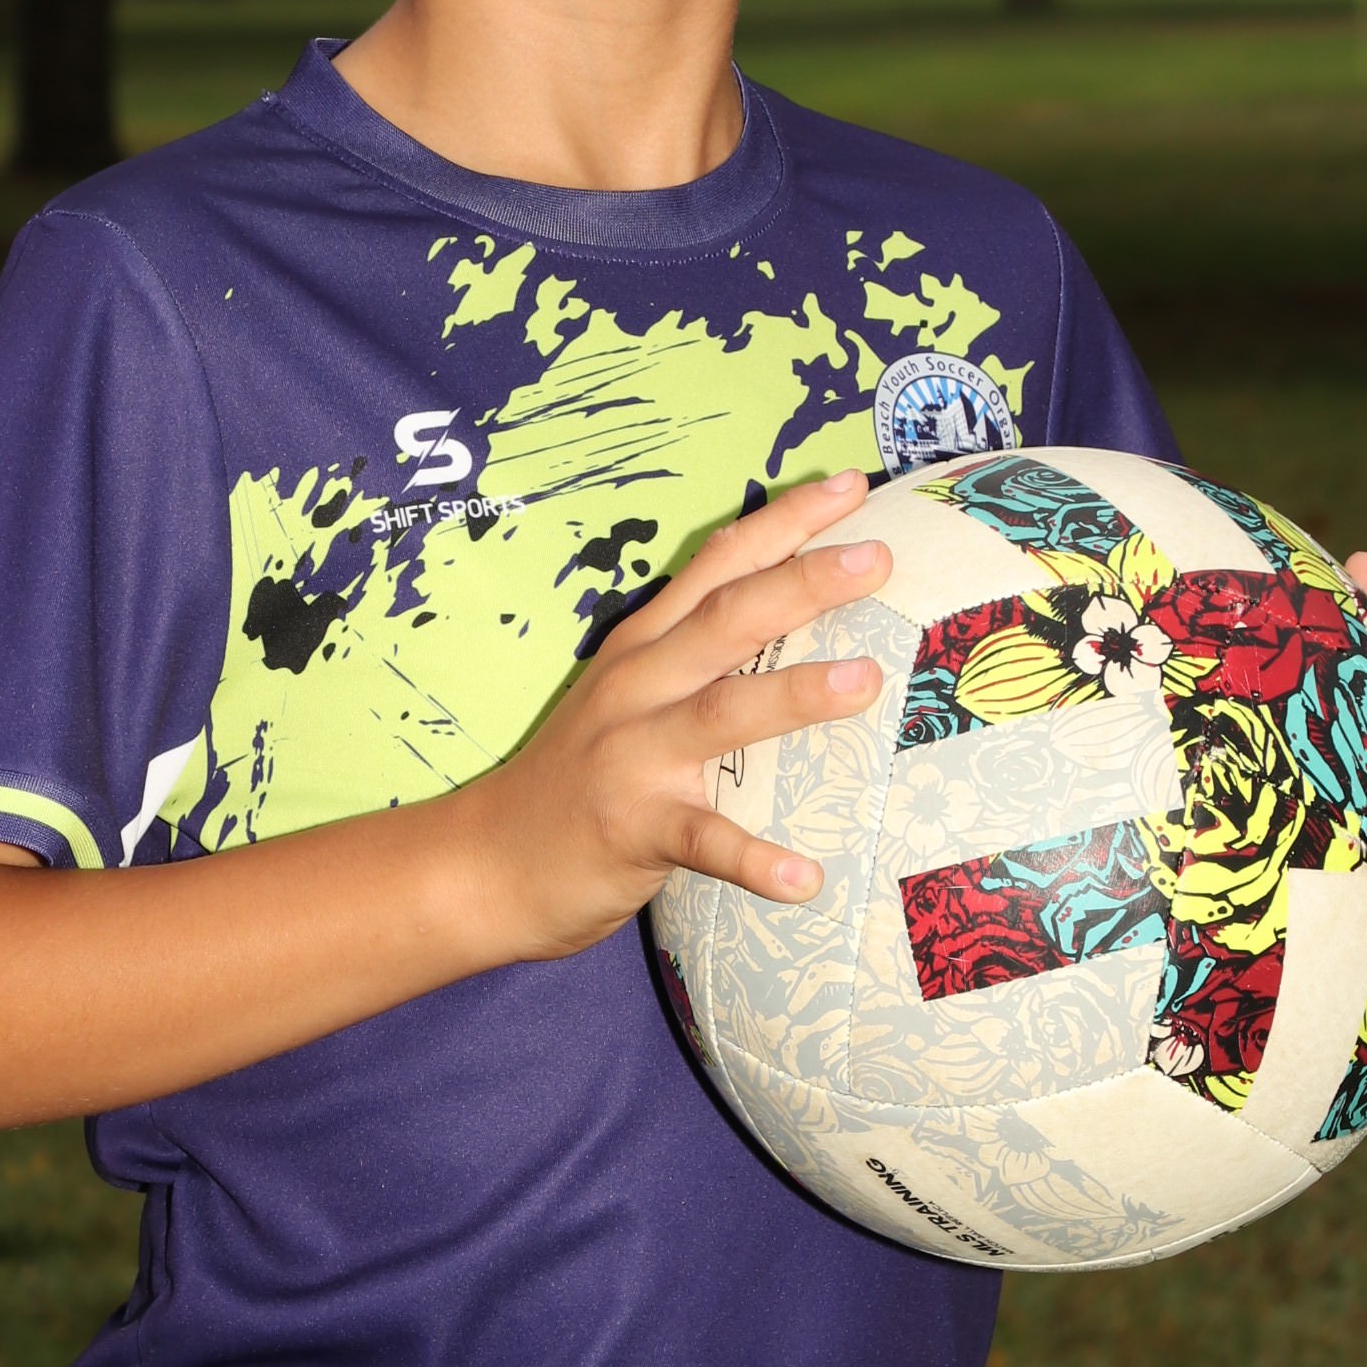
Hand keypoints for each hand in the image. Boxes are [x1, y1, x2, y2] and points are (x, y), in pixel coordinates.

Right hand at [464, 471, 892, 960]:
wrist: (488, 862)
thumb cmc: (580, 776)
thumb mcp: (626, 692)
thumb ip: (691, 654)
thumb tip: (793, 616)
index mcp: (643, 647)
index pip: (717, 566)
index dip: (782, 522)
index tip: (849, 486)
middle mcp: (638, 687)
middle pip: (727, 619)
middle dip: (802, 582)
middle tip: (878, 557)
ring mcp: (633, 757)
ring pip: (721, 712)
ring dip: (795, 695)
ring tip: (866, 681)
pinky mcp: (633, 830)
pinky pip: (702, 843)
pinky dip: (753, 860)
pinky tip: (805, 879)